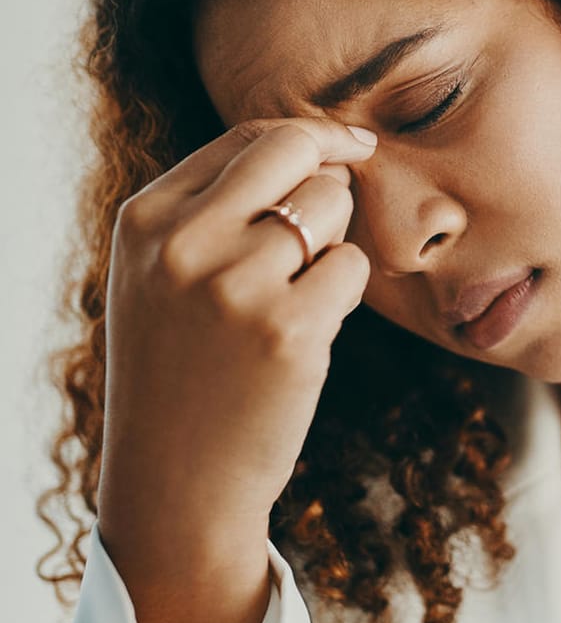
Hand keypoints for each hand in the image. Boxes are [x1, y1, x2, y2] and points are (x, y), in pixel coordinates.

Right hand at [95, 118, 375, 622]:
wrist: (177, 484)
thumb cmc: (184, 371)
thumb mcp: (164, 276)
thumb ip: (219, 207)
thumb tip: (323, 150)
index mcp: (146, 220)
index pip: (248, 138)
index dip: (313, 139)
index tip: (351, 149)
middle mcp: (183, 243)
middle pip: (297, 151)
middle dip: (332, 175)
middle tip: (330, 223)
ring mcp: (235, 285)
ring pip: (333, 205)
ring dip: (336, 242)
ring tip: (297, 295)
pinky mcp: (289, 330)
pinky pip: (352, 267)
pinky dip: (345, 293)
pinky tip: (309, 331)